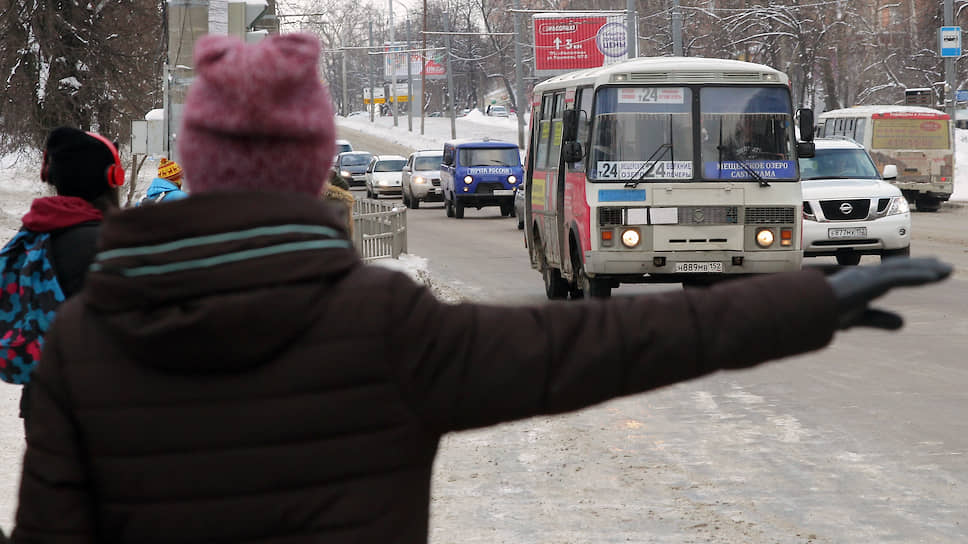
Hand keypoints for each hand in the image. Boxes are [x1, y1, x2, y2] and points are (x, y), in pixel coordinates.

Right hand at [827, 257, 951, 328]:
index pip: (894, 275)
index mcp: (864, 283)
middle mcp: (867, 276)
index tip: (930, 273)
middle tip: (945, 268)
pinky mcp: (866, 282)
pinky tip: (933, 278)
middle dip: (925, 267)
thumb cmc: (823, 310)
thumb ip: (879, 319)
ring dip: (926, 269)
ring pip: (902, 270)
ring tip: (947, 271)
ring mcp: (866, 277)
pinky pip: (895, 278)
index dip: (913, 272)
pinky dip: (915, 277)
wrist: (804, 308)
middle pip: (901, 269)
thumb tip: (904, 323)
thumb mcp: (859, 318)